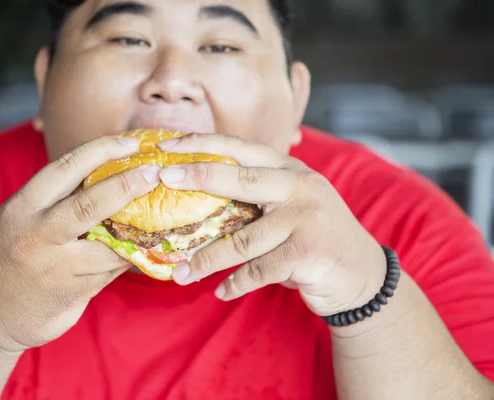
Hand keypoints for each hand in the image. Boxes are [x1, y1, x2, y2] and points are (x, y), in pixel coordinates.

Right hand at [0, 135, 161, 352]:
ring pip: (108, 245)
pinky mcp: (71, 293)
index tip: (131, 142)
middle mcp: (36, 234)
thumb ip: (57, 203)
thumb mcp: (20, 220)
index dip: (102, 150)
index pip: (66, 169)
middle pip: (89, 204)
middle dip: (128, 185)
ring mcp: (54, 267)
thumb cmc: (8, 258)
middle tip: (156, 173)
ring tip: (163, 215)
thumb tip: (111, 179)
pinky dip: (130, 259)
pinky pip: (110, 272)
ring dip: (137, 231)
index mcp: (23, 207)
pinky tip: (146, 249)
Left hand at [157, 134, 386, 316]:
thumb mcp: (291, 206)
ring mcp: (307, 218)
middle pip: (240, 178)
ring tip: (181, 273)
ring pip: (243, 238)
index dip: (204, 143)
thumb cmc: (314, 237)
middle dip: (197, 176)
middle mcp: (300, 186)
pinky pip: (259, 270)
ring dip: (207, 258)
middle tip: (161, 179)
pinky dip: (236, 284)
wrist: (362, 274)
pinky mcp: (309, 252)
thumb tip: (197, 200)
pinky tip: (221, 292)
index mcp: (291, 170)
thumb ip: (258, 198)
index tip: (168, 145)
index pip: (242, 148)